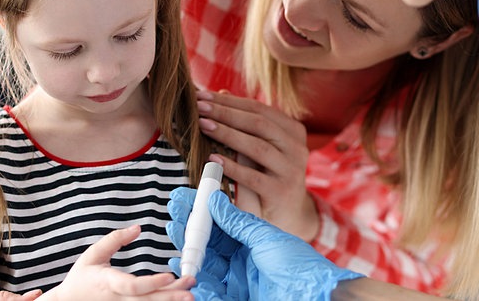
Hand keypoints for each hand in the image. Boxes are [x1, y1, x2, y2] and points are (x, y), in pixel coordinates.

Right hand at [40, 225, 194, 300]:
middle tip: (190, 289)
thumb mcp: (93, 254)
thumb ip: (115, 239)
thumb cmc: (82, 278)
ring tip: (189, 294)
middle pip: (148, 299)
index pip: (133, 285)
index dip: (152, 283)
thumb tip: (137, 228)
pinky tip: (176, 300)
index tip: (169, 276)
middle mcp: (119, 299)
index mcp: (109, 282)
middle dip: (171, 295)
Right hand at [167, 187, 363, 300]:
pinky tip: (182, 267)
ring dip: (187, 251)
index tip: (185, 198)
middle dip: (189, 229)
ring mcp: (237, 284)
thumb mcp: (265, 238)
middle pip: (208, 246)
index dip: (201, 213)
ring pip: (205, 267)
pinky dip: (194, 282)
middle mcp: (241, 263)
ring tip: (173, 230)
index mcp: (251, 245)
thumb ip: (237, 222)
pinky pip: (210, 292)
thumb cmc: (298, 266)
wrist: (317, 296)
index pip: (219, 227)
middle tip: (173, 211)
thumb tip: (214, 200)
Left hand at [196, 90, 317, 240]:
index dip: (230, 101)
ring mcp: (291, 170)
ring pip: (258, 147)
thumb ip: (247, 123)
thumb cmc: (270, 175)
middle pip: (258, 123)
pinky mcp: (281, 192)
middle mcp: (297, 148)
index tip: (202, 95)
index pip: (258, 109)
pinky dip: (232, 167)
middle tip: (199, 106)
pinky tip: (212, 159)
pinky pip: (253, 177)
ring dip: (227, 134)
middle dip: (226, 113)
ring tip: (203, 125)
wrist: (289, 214)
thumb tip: (220, 92)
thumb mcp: (263, 147)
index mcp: (293, 131)